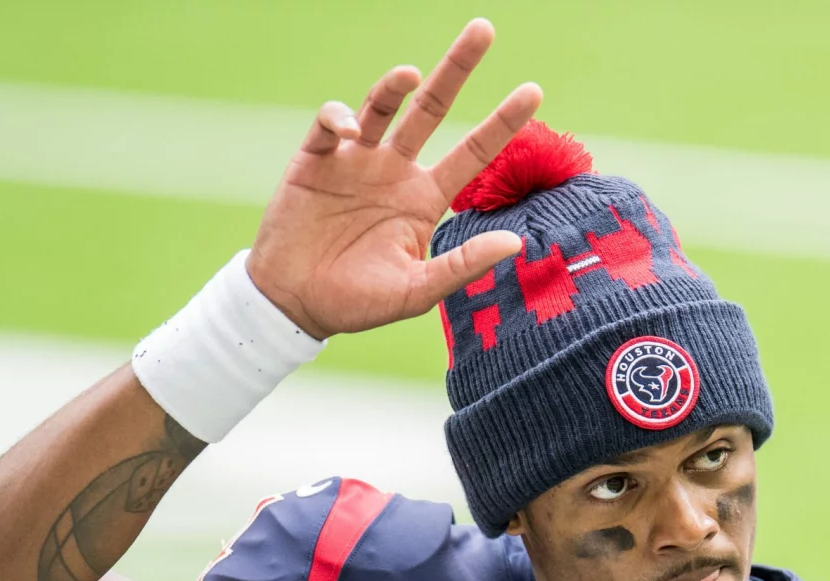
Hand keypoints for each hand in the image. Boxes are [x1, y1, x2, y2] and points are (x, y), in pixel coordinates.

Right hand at [246, 19, 540, 339]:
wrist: (294, 304)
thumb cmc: (358, 303)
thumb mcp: (417, 291)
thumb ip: (462, 265)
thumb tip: (515, 243)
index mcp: (425, 198)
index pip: (473, 151)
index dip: (503, 122)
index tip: (534, 90)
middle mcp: (395, 170)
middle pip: (432, 108)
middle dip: (457, 68)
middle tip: (484, 28)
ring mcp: (356, 161)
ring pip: (382, 105)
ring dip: (394, 85)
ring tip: (409, 75)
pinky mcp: (316, 159)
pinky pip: (331, 124)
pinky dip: (340, 117)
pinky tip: (349, 129)